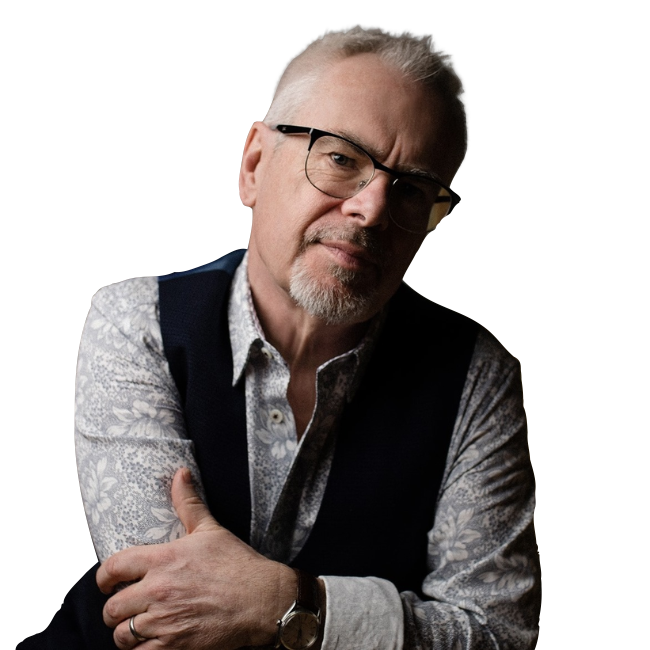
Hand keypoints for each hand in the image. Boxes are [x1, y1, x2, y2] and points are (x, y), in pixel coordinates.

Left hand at [96, 468, 295, 648]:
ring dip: (127, 632)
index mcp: (163, 559)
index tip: (107, 582)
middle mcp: (158, 591)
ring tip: (138, 627)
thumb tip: (180, 473)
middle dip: (115, 609)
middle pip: (112, 607)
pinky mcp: (174, 646)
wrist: (261, 599)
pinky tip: (152, 643)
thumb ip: (188, 502)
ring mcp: (164, 621)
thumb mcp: (210, 529)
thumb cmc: (237, 563)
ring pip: (122, 635)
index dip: (103, 577)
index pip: (113, 568)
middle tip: (125, 607)